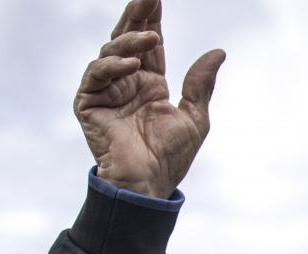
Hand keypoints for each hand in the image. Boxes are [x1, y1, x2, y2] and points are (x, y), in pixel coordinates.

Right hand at [74, 0, 224, 199]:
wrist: (149, 184)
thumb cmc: (171, 157)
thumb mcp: (196, 117)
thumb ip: (201, 83)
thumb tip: (219, 51)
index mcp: (150, 84)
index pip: (150, 44)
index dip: (153, 19)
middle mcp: (126, 82)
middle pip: (127, 39)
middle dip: (136, 16)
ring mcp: (106, 91)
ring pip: (111, 52)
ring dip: (130, 42)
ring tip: (150, 37)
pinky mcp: (88, 103)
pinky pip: (96, 75)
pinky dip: (112, 66)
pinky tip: (131, 66)